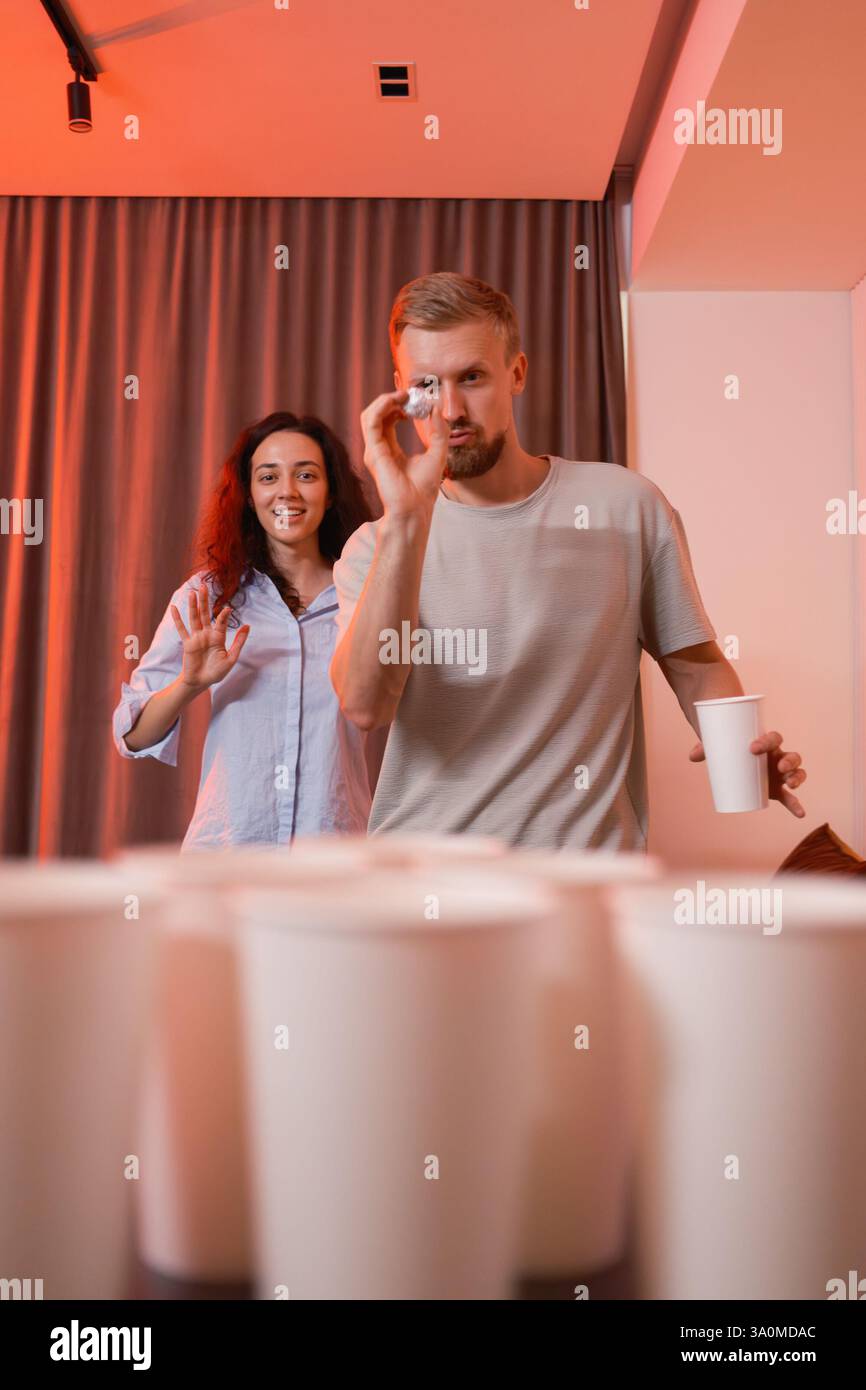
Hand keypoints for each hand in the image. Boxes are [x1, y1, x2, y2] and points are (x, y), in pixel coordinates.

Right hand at [170, 584, 249, 690]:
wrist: (202, 682)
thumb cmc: (217, 672)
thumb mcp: (232, 658)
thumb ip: (239, 642)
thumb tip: (248, 625)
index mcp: (219, 637)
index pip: (221, 622)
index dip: (224, 615)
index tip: (228, 609)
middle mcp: (207, 634)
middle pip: (205, 614)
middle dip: (205, 601)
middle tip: (203, 586)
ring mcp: (196, 638)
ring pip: (194, 618)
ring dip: (193, 606)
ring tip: (192, 592)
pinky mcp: (187, 643)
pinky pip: (182, 629)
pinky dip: (177, 619)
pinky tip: (173, 608)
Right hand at [360, 390, 450, 518]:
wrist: (415, 509)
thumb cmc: (423, 489)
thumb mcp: (438, 453)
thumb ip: (439, 431)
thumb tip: (436, 409)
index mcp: (390, 449)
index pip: (388, 419)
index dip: (399, 405)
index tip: (417, 400)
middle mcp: (379, 449)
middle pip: (377, 414)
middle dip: (392, 399)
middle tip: (411, 395)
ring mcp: (373, 450)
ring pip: (370, 414)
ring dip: (386, 400)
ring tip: (404, 396)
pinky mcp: (373, 452)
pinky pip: (371, 421)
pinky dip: (383, 406)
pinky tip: (399, 403)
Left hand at [688, 730, 806, 817]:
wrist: (737, 759)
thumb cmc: (731, 749)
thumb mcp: (720, 747)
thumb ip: (706, 749)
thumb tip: (692, 757)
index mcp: (767, 743)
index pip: (774, 738)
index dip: (767, 741)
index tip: (753, 747)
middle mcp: (778, 757)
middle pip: (791, 755)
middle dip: (789, 761)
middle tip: (779, 766)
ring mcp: (780, 773)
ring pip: (796, 773)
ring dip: (797, 778)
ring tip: (790, 785)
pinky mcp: (778, 789)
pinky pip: (790, 797)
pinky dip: (796, 805)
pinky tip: (801, 813)